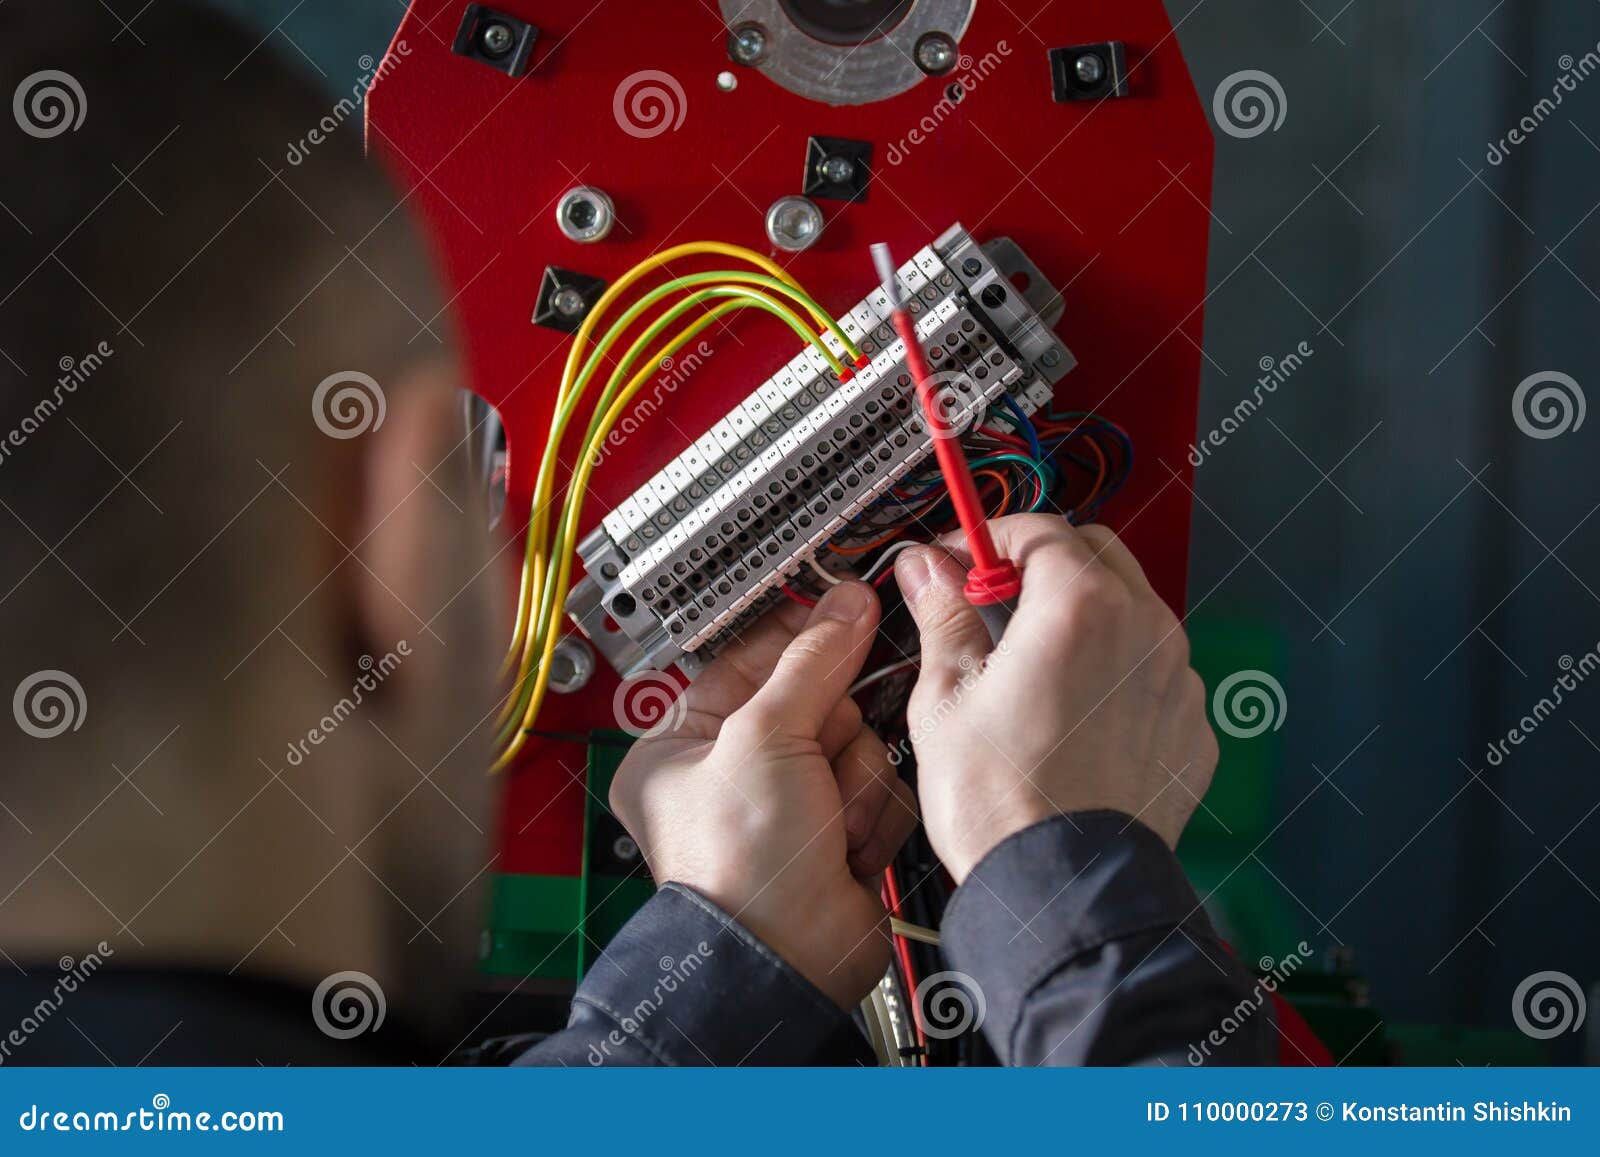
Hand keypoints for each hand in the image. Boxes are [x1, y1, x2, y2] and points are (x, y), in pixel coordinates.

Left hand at [608, 581, 919, 1009]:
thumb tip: (844, 605)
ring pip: (857, 741)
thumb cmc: (739, 867)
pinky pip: (879, 787)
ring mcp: (789, 805)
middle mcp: (734, 772)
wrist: (786, 958)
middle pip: (817, 699)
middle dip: (829, 733)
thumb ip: (813, 662)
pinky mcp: (836, 833)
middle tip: (819, 757)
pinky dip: (871, 815)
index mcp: (683, 745)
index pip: (749, 659)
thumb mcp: (766, 737)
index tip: (840, 605)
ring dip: (853, 781)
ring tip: (828, 820)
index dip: (796, 637)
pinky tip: (846, 846)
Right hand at [893, 515, 1217, 882]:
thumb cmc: (1003, 804)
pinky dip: (1116, 673)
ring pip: (1131, 611)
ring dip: (1083, 616)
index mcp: (1079, 607)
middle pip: (1094, 555)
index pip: (1037, 529)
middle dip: (1040, 565)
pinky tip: (1072, 714)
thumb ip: (942, 614)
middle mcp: (1144, 631)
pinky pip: (1154, 672)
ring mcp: (1177, 680)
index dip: (986, 539)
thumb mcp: (946, 695)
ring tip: (1028, 666)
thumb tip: (924, 569)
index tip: (956, 562)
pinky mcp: (1191, 727)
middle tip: (988, 605)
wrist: (1063, 891)